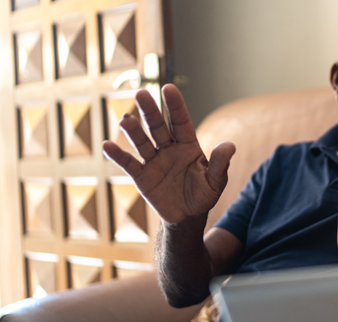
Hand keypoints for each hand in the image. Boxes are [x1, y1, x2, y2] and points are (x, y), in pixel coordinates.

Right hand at [102, 84, 235, 224]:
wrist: (187, 216)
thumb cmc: (203, 194)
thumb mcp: (215, 181)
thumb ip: (221, 164)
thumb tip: (230, 146)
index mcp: (188, 145)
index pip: (181, 122)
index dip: (175, 106)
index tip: (169, 88)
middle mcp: (169, 149)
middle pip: (158, 127)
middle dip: (150, 111)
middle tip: (141, 93)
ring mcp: (154, 161)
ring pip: (142, 142)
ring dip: (134, 131)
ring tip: (125, 120)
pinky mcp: (142, 176)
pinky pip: (129, 164)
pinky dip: (118, 156)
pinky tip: (107, 145)